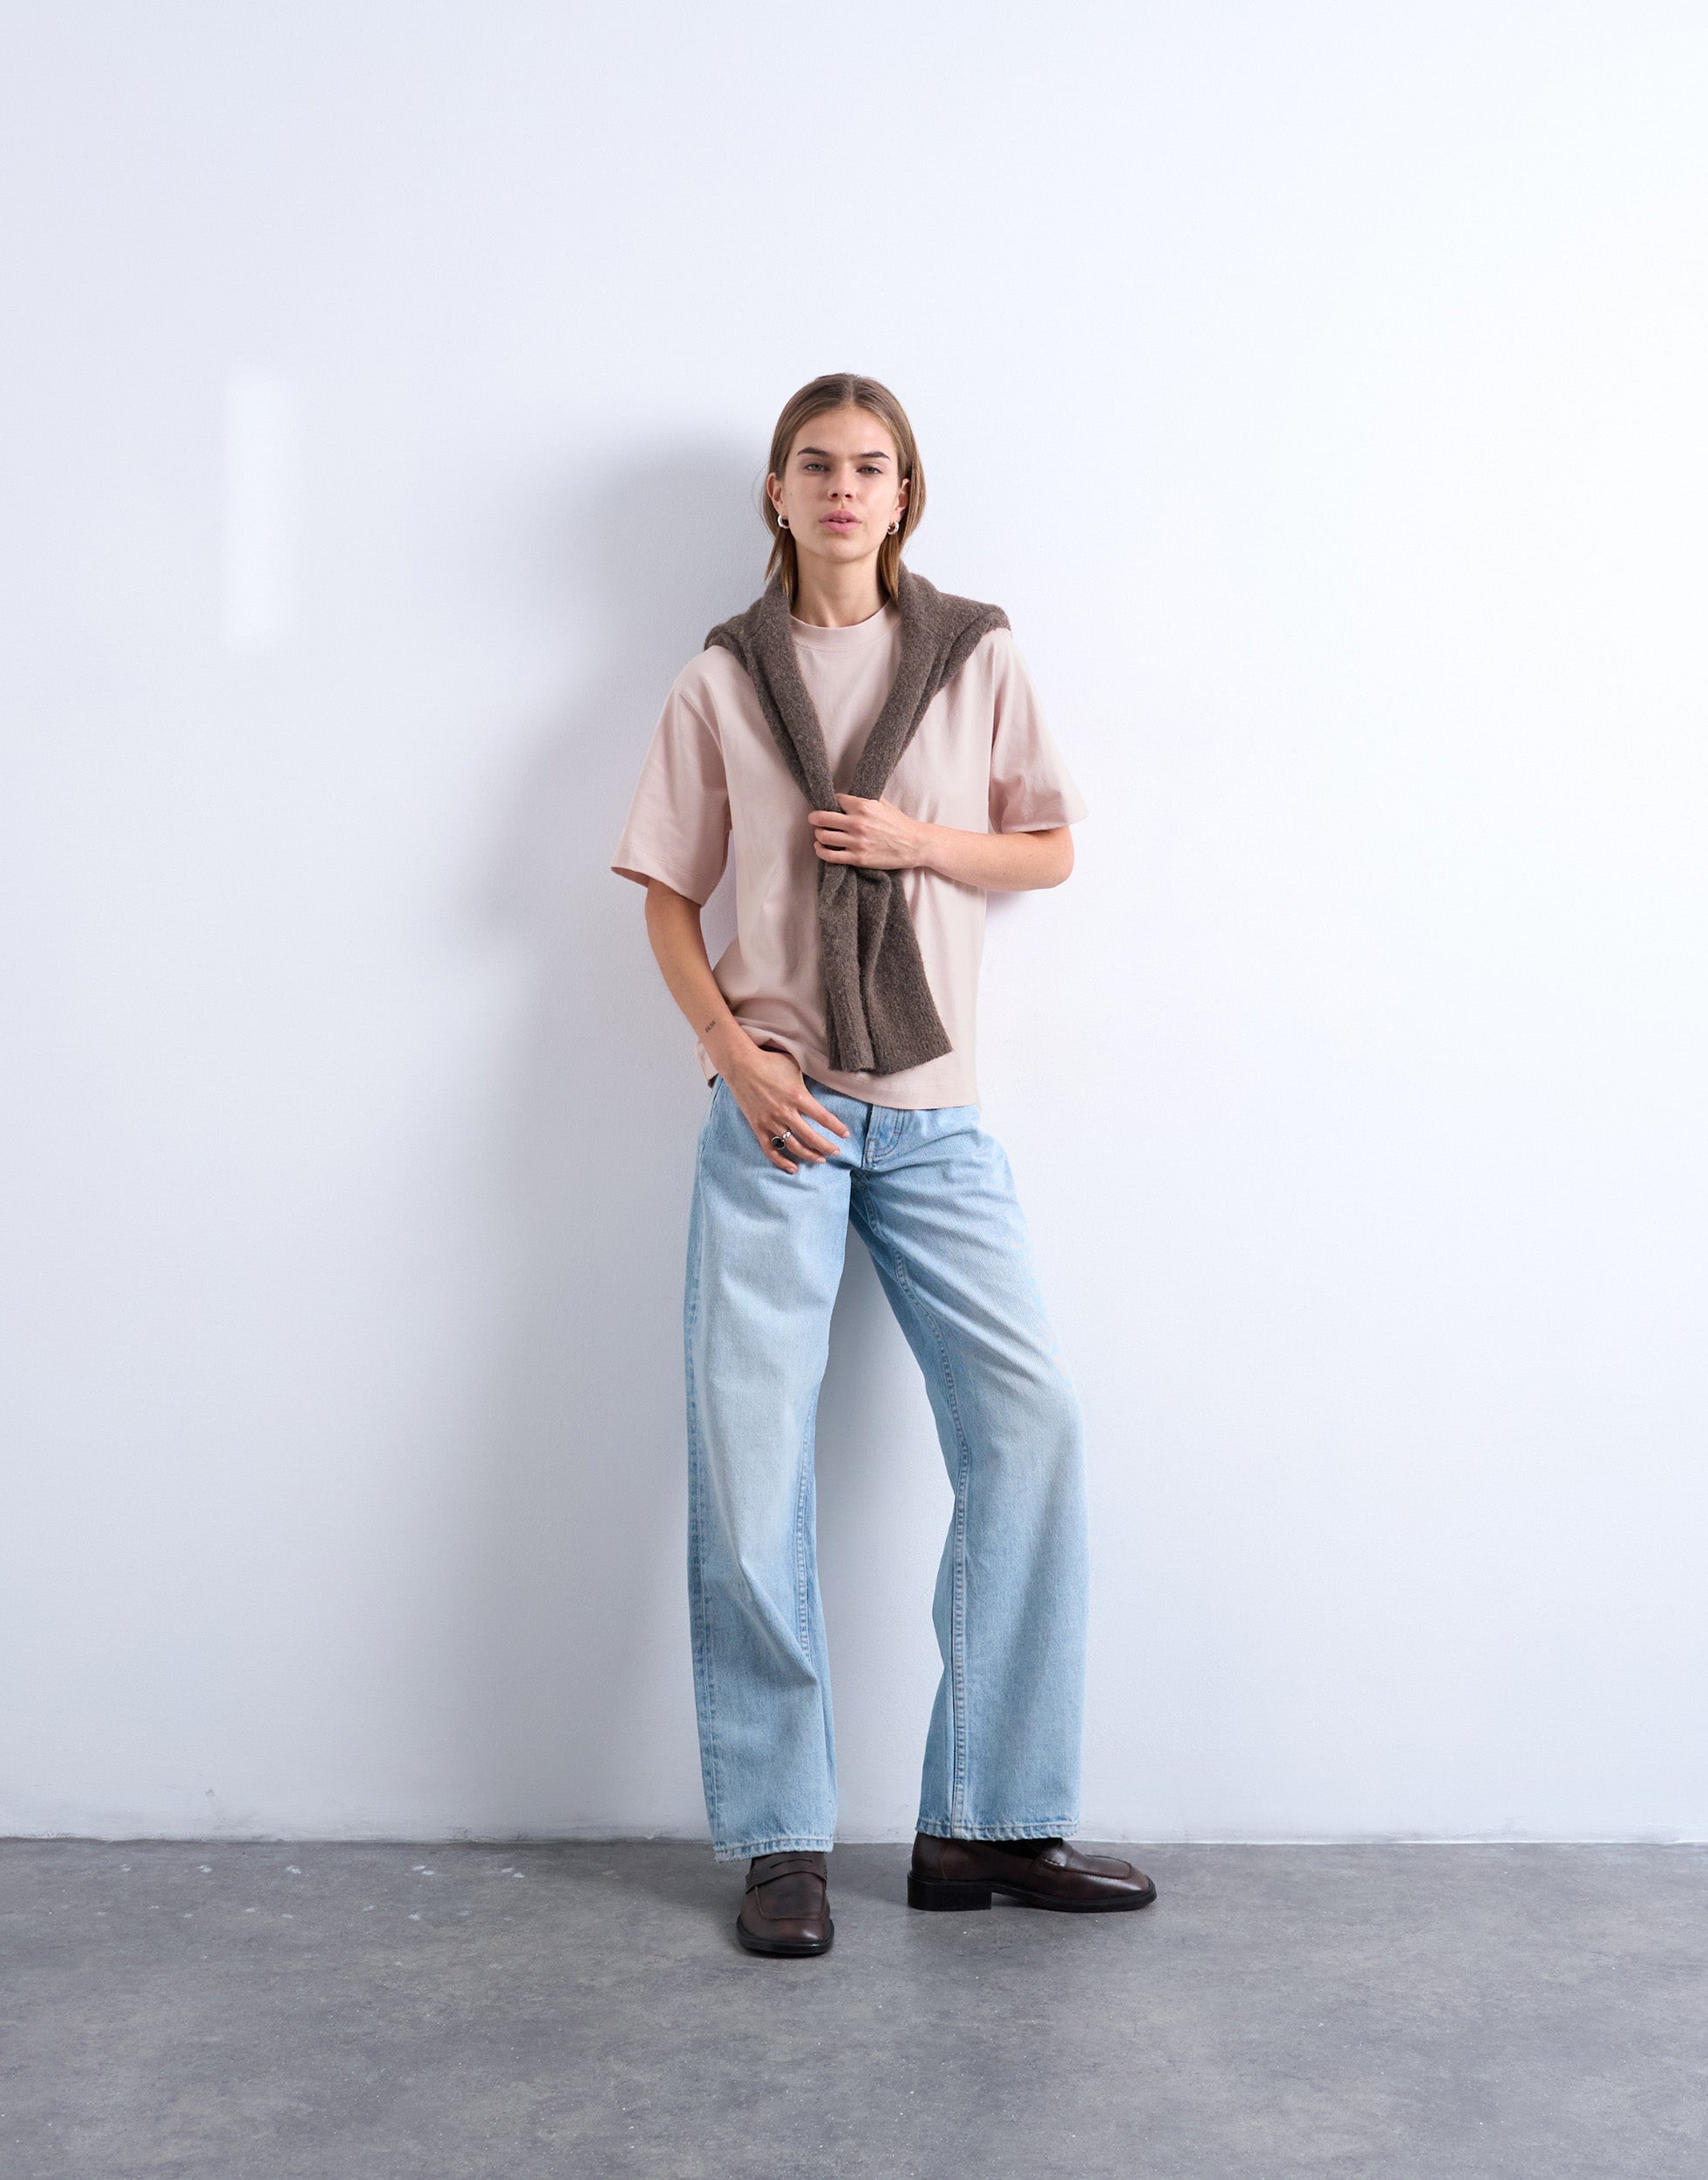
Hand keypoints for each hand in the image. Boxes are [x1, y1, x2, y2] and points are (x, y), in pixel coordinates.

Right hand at [724, 1042, 851, 1174]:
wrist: (740, 1064)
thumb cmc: (769, 1061)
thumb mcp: (795, 1066)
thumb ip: (807, 1079)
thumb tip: (822, 1081)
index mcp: (798, 1096)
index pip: (824, 1117)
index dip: (837, 1128)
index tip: (846, 1135)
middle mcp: (786, 1112)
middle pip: (811, 1137)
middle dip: (827, 1147)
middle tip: (836, 1152)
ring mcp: (771, 1121)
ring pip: (794, 1146)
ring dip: (809, 1155)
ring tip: (820, 1159)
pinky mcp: (758, 1127)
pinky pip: (771, 1150)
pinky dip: (781, 1161)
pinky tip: (793, 1168)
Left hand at [808, 792, 926, 870]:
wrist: (914, 844)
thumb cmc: (899, 824)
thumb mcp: (883, 804)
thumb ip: (864, 800)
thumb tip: (847, 798)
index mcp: (864, 806)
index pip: (835, 800)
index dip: (830, 802)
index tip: (829, 806)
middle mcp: (858, 823)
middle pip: (822, 818)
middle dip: (814, 818)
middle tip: (814, 819)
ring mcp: (857, 842)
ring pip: (823, 836)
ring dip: (818, 834)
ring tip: (821, 834)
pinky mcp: (858, 858)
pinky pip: (830, 855)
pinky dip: (821, 851)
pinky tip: (820, 848)